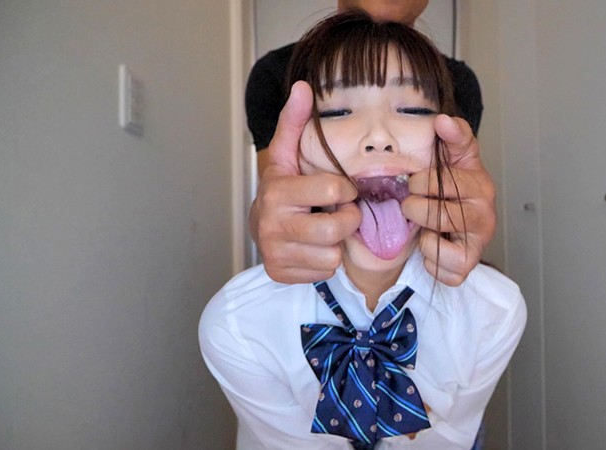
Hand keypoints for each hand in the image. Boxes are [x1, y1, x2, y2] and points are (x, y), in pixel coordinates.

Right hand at [249, 81, 361, 282]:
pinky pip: (324, 272)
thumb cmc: (285, 186)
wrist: (259, 223)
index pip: (334, 190)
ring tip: (322, 229)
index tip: (338, 188)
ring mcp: (274, 252)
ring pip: (333, 255)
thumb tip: (304, 87)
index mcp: (278, 190)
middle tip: (336, 211)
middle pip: (337, 227)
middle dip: (346, 219)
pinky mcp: (279, 273)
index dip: (345, 190)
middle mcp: (272, 224)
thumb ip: (296, 121)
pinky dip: (324, 261)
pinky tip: (313, 247)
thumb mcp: (288, 152)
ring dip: (335, 243)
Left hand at [401, 115, 495, 285]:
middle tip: (412, 205)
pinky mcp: (466, 267)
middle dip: (416, 209)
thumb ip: (453, 136)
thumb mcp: (455, 157)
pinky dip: (430, 260)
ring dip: (422, 235)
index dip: (422, 183)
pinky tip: (433, 245)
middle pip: (441, 215)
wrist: (460, 221)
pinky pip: (441, 270)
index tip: (415, 182)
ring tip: (425, 226)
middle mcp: (484, 216)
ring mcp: (478, 244)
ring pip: (438, 245)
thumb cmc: (454, 188)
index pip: (447, 182)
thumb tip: (443, 120)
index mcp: (480, 186)